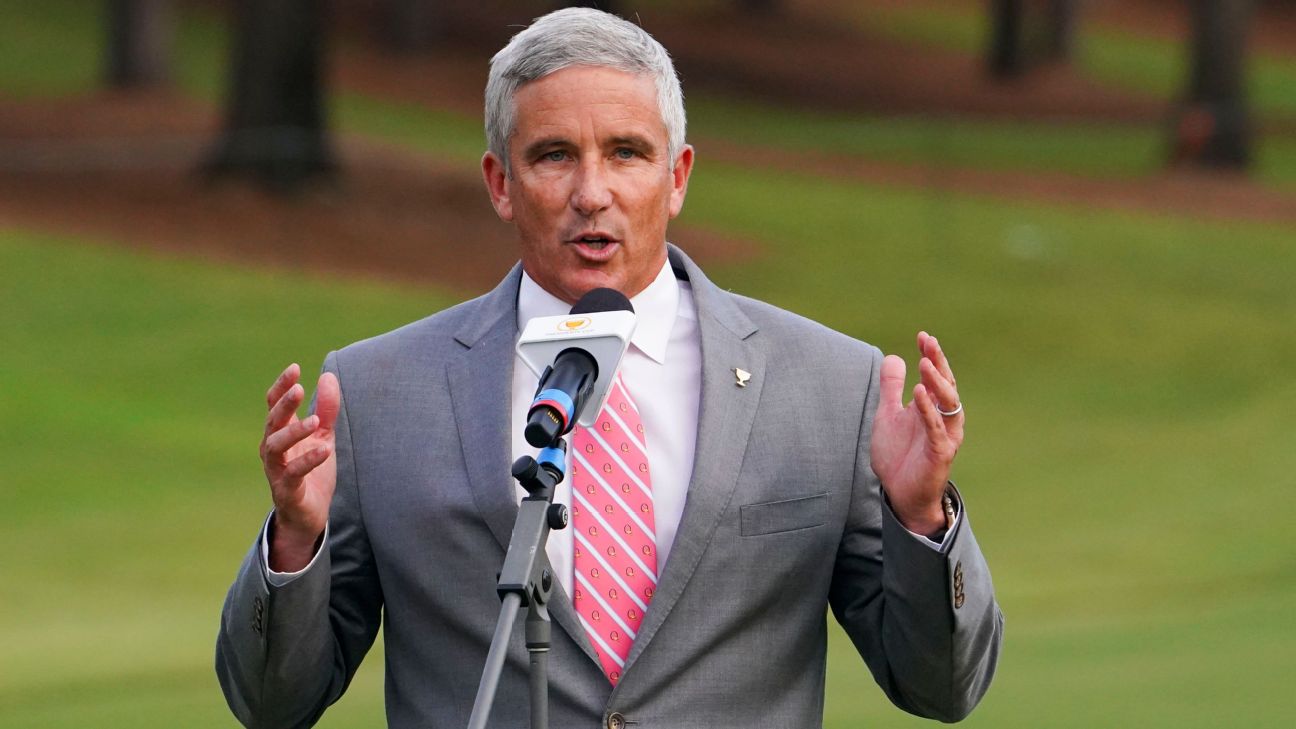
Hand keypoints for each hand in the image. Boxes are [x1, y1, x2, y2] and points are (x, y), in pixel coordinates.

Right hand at [259, 363, 339, 571]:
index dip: (282, 386)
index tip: (294, 368)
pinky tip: (323, 450)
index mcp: (280, 433)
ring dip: (294, 432)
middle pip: (272, 421)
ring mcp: (276, 470)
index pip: (274, 404)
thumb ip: (326, 410)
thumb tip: (328, 376)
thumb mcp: (323, 436)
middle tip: (298, 389)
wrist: (309, 515)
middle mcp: (273, 449)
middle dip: (283, 405)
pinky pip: (293, 473)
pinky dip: (307, 461)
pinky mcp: (286, 490)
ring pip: (276, 446)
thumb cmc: (312, 472)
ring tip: (315, 422)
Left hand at [870, 332, 964, 534]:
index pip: (936, 376)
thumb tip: (894, 357)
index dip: (931, 356)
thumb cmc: (899, 455)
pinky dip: (928, 410)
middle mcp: (944, 419)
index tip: (922, 336)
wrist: (901, 493)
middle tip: (929, 343)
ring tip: (925, 364)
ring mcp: (944, 435)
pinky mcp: (940, 453)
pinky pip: (936, 429)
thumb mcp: (889, 415)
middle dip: (938, 363)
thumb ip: (891, 388)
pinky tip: (918, 393)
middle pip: (946, 385)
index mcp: (932, 408)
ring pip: (948, 405)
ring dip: (937, 383)